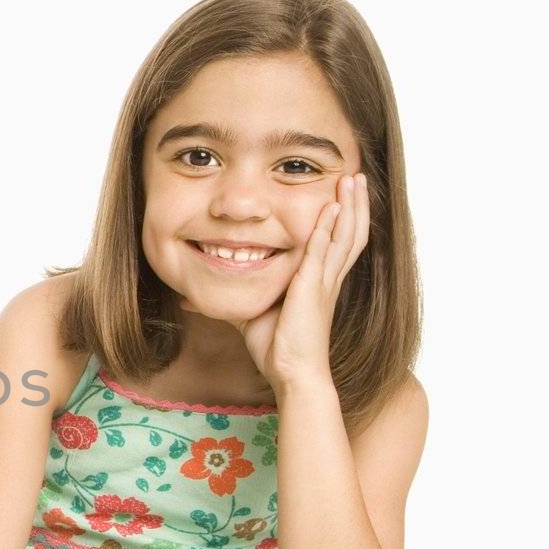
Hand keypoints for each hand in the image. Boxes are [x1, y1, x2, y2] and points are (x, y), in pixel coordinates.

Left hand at [190, 173, 369, 389]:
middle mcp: (327, 279)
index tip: (344, 193)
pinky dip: (327, 230)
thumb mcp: (250, 313)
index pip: (339, 242)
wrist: (292, 373)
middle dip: (356, 203)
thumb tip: (192, 298)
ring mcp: (323, 283)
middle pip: (352, 232)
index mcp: (319, 282)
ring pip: (346, 237)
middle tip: (356, 175)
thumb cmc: (276, 347)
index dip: (345, 217)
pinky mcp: (312, 289)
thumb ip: (231, 298)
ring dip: (350, 207)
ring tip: (353, 180)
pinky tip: (329, 210)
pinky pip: (322, 253)